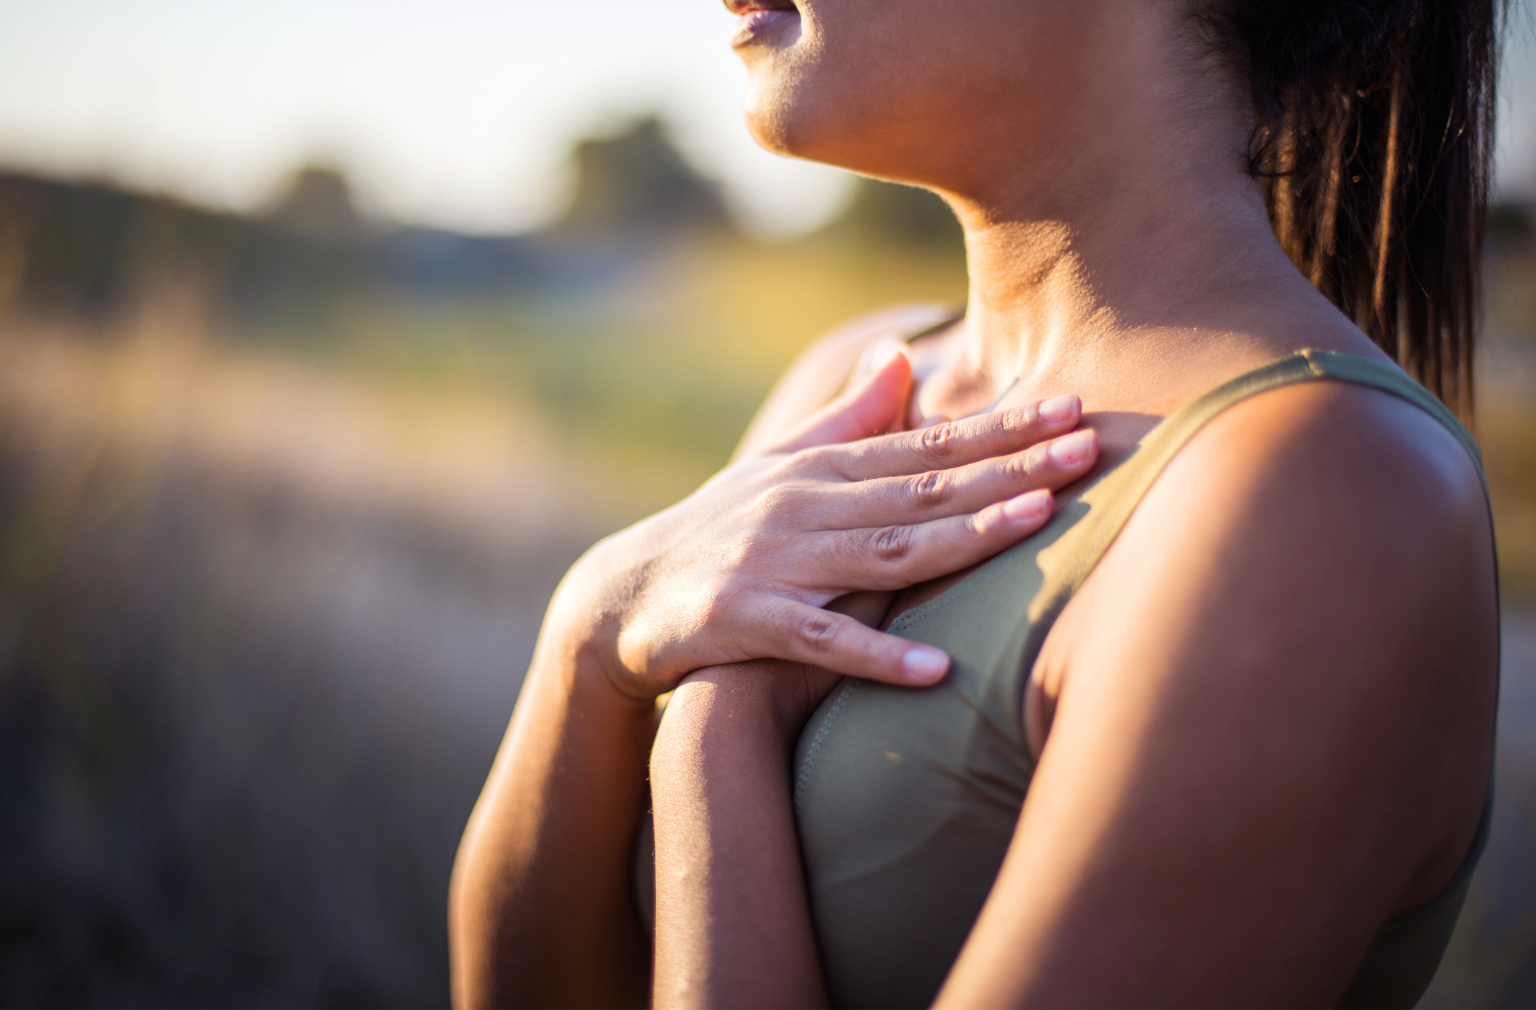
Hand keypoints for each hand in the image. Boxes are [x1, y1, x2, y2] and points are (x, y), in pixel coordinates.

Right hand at [551, 348, 1097, 700]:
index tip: (1073, 409)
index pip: (926, 446)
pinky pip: (819, 640)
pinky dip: (876, 655)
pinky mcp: (743, 621)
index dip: (1002, 430)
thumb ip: (846, 418)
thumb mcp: (780, 467)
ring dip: (962, 537)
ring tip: (1036, 523)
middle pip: (921, 488)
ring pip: (883, 550)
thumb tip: (900, 355)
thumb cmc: (718, 529)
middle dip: (1010, 468)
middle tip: (1088, 448)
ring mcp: (775, 561)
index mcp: (822, 470)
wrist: (623, 596)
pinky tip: (936, 670)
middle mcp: (804, 506)